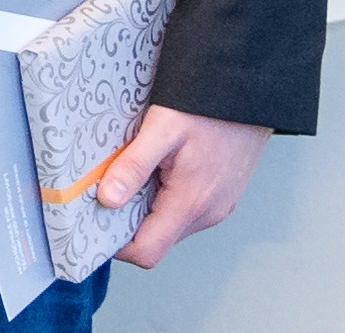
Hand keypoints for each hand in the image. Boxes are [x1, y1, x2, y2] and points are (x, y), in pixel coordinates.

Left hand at [97, 106, 271, 266]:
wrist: (249, 93)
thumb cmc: (209, 108)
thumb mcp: (162, 130)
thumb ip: (134, 166)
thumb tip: (107, 199)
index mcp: (191, 204)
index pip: (147, 252)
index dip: (116, 244)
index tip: (94, 221)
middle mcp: (208, 213)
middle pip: (156, 240)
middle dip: (127, 222)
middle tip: (107, 188)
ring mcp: (217, 207)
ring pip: (169, 224)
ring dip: (145, 207)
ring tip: (134, 173)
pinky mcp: (221, 197)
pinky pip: (184, 210)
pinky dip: (164, 197)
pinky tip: (157, 169)